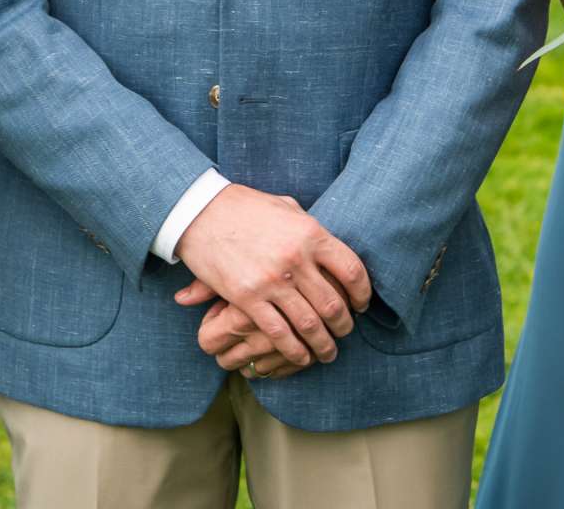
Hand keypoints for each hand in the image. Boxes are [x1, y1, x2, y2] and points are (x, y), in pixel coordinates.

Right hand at [172, 186, 371, 369]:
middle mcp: (296, 259)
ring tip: (328, 352)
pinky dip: (294, 350)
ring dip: (323, 344)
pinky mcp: (248, 298)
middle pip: (334, 304)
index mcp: (311, 233)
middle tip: (346, 333)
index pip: (352, 271)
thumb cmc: (245, 207)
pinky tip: (301, 357)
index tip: (361, 305)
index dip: (363, 294)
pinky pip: (279, 333)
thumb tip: (328, 243)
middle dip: (345, 325)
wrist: (200, 211)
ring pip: (310, 324)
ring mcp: (272, 281)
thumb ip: (309, 226)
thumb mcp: (285, 207)